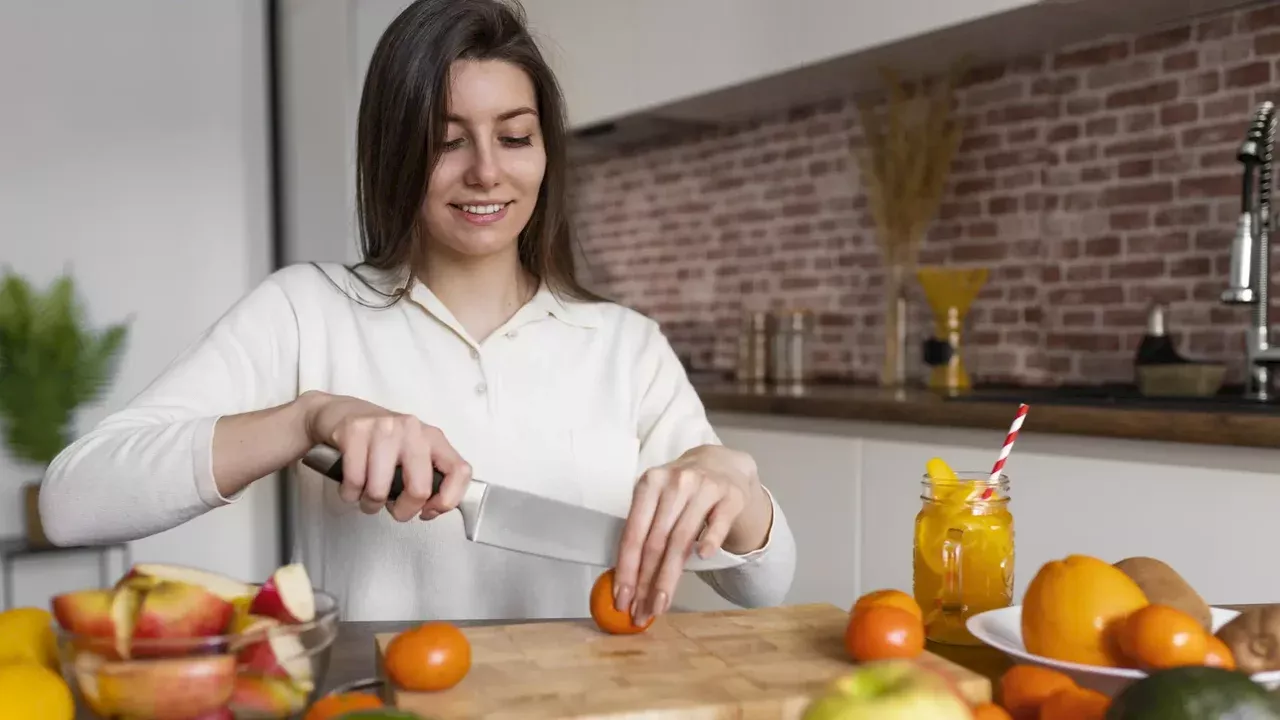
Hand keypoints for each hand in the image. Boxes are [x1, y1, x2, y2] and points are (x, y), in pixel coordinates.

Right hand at [300, 391, 472, 521]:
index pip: (460, 471)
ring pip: (380, 490)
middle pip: (419, 489)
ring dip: (370, 504)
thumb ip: (427, 478)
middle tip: (392, 509)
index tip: (429, 511)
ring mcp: (383, 428)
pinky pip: (354, 481)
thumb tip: (431, 509)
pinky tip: (350, 486)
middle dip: (403, 511)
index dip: (447, 501)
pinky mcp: (354, 431)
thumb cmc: (378, 442)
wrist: (339, 413)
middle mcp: (412, 429)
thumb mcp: (411, 455)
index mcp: (433, 438)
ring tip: (366, 496)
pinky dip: (349, 493)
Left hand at [613, 444, 770, 624]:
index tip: (621, 598)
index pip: (633, 534)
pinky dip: (709, 540)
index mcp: (649, 484)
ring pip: (681, 540)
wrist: (724, 465)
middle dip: (646, 583)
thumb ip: (644, 533)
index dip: (626, 569)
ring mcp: (704, 487)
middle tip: (641, 612)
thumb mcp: (659, 500)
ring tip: (661, 604)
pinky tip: (702, 558)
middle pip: (656, 541)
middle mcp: (674, 483)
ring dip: (669, 578)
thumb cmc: (683, 491)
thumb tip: (626, 585)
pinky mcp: (731, 496)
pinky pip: (717, 524)